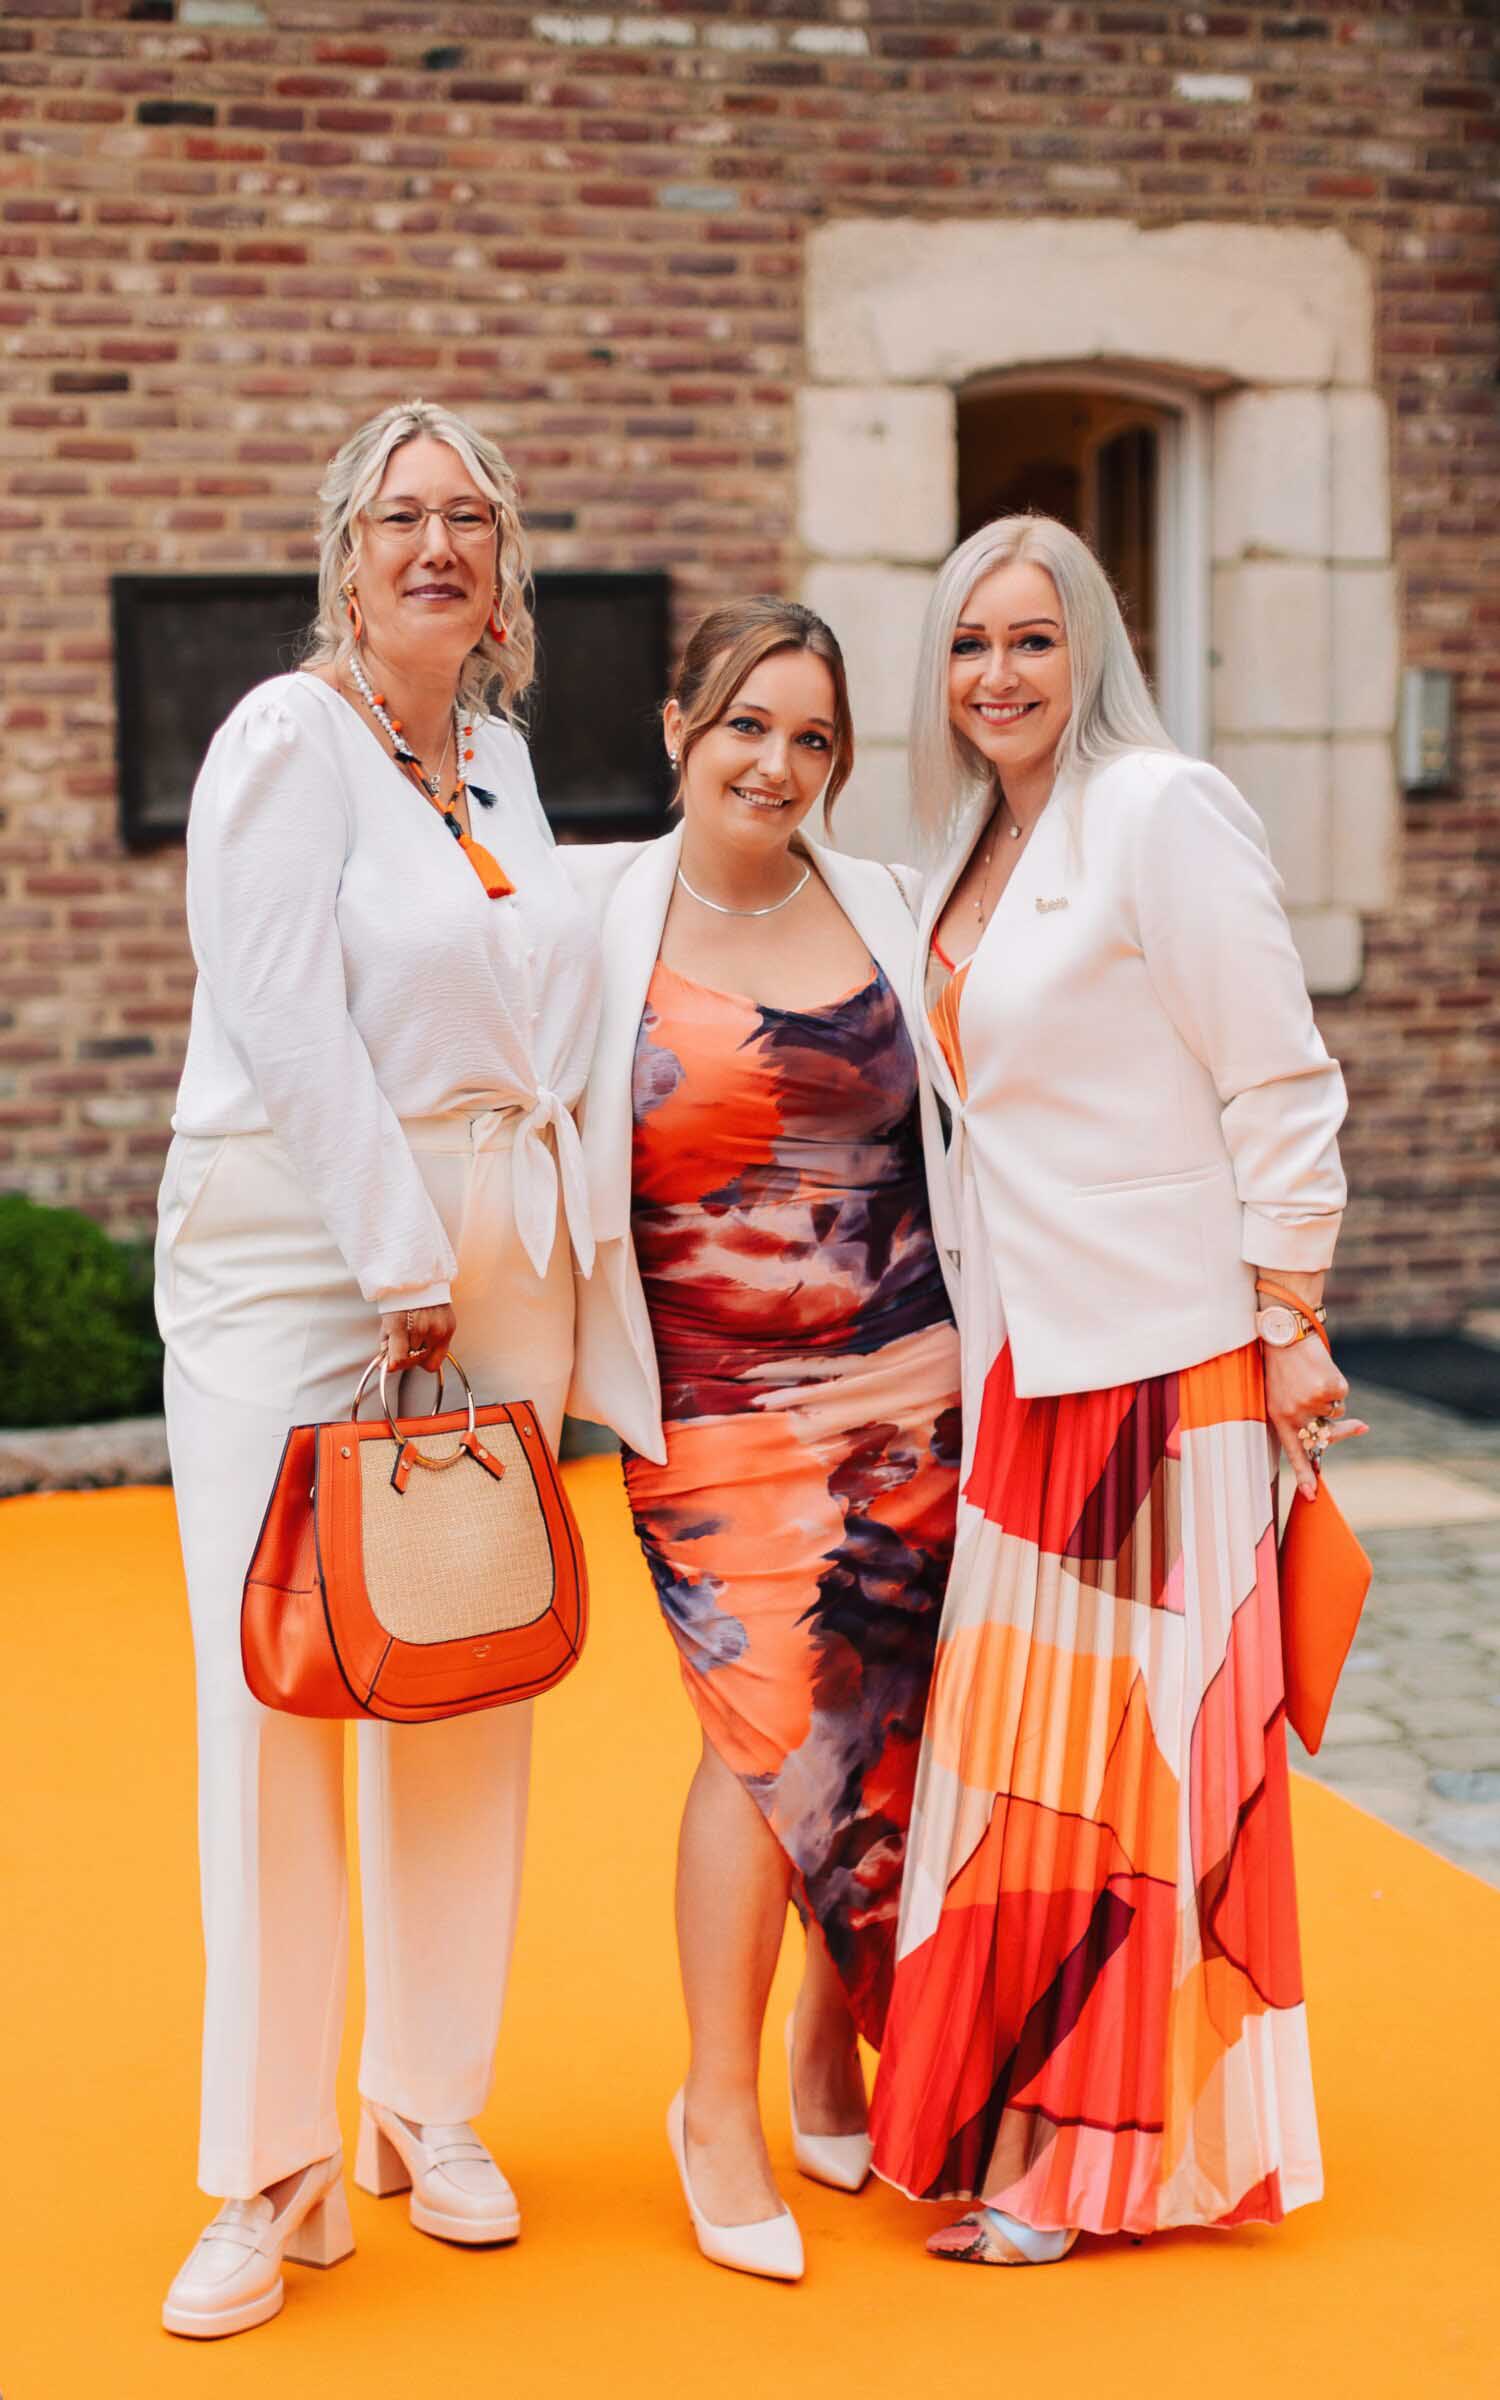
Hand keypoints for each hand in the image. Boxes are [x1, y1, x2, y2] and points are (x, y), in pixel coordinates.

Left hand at [379, 1303, 456, 1381]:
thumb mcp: (386, 1321)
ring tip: (417, 1337)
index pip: (400, 1360)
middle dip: (408, 1357)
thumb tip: (390, 1365)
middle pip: (416, 1360)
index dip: (394, 1363)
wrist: (420, 1277)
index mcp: (401, 1325)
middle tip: (404, 1345)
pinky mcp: (451, 1328)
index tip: (393, 1362)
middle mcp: (423, 1328)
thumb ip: (388, 1346)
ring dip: (422, 1352)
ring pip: (430, 1359)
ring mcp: (439, 1329)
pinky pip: (443, 1351)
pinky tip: (428, 1335)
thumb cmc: (401, 1296)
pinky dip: (434, 1347)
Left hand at [1262, 1335, 1365, 1500]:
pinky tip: (1321, 1369)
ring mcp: (1314, 1402)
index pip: (1293, 1452)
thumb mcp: (1280, 1395)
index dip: (1304, 1474)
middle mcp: (1296, 1414)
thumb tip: (1339, 1429)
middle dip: (1343, 1431)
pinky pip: (1342, 1395)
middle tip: (1359, 1428)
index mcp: (1279, 1417)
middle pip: (1326, 1435)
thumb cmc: (1281, 1366)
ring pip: (1337, 1411)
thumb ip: (1301, 1416)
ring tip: (1312, 1376)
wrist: (1286, 1334)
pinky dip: (1337, 1384)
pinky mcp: (1330, 1388)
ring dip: (1330, 1397)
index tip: (1312, 1495)